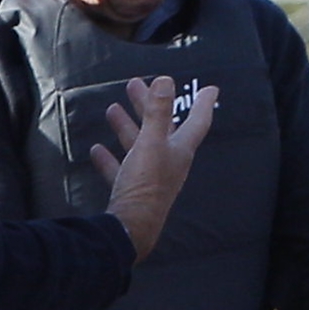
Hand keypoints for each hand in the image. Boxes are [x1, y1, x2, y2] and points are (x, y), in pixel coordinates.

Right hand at [92, 76, 213, 259]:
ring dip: (127, 127)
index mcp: (179, 151)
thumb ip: (157, 112)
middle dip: (150, 106)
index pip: (197, 121)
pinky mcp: (132, 191)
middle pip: (161, 128)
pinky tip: (97, 149)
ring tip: (112, 108)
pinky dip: (110, 158)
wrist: (129, 228)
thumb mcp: (150, 143)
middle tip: (135, 84)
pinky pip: (121, 169)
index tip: (211, 88)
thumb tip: (165, 81)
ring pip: (139, 145)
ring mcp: (150, 178)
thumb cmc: (146, 184)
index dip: (203, 104)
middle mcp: (168, 163)